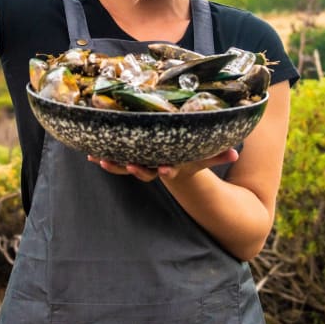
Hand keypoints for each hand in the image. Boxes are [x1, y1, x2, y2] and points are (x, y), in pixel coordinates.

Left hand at [86, 148, 238, 182]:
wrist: (172, 165)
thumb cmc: (189, 157)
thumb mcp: (204, 156)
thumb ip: (218, 155)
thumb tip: (236, 152)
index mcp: (172, 166)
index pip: (171, 170)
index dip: (168, 170)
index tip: (166, 169)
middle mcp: (154, 167)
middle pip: (145, 171)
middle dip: (136, 169)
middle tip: (129, 166)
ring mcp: (140, 163)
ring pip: (125, 166)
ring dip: (113, 164)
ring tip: (100, 160)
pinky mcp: (128, 157)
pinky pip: (114, 158)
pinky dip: (103, 155)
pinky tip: (88, 152)